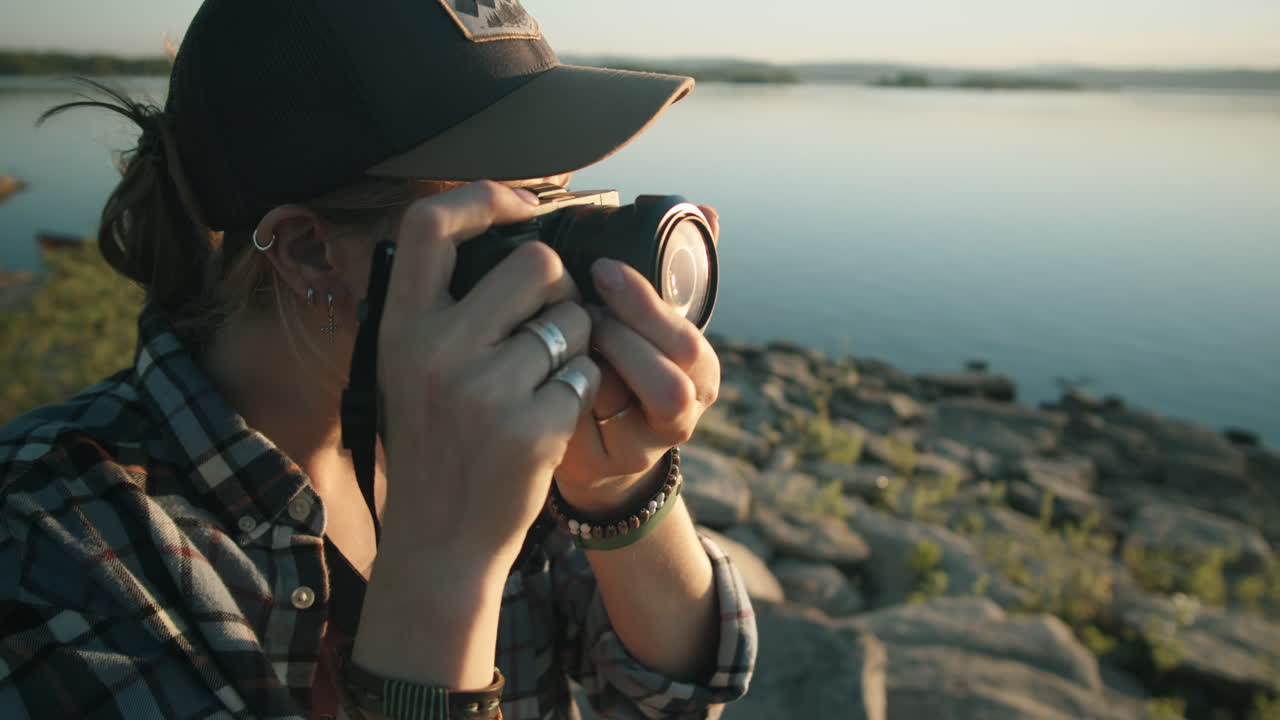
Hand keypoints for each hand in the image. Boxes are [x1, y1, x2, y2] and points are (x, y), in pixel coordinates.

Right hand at [376, 181, 601, 564]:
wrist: (440, 541)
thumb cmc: (432, 445)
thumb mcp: (405, 369)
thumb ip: (439, 310)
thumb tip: (503, 235)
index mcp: (399, 326)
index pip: (427, 223)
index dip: (481, 196)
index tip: (520, 205)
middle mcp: (433, 350)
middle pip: (535, 264)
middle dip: (561, 289)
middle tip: (551, 323)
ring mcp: (482, 390)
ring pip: (573, 321)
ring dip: (576, 344)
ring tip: (544, 381)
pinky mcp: (529, 428)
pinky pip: (585, 375)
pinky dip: (580, 392)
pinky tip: (549, 420)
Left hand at [554, 206, 722, 513]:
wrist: (583, 444)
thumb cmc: (612, 366)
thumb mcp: (637, 321)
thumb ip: (668, 271)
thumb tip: (708, 210)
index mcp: (697, 366)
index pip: (688, 333)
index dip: (647, 300)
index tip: (603, 268)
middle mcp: (687, 406)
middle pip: (682, 363)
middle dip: (632, 326)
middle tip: (583, 304)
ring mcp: (652, 441)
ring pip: (661, 397)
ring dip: (614, 358)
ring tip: (572, 336)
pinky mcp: (610, 464)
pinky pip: (600, 429)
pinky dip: (576, 393)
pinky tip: (549, 371)